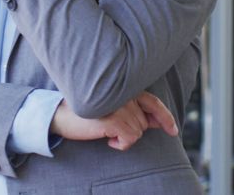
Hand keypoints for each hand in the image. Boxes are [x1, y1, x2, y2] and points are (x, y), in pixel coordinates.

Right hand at [49, 91, 178, 150]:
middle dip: (132, 130)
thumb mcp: (113, 107)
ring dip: (124, 138)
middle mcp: (125, 95)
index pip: (153, 102)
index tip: (173, 130)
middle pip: (144, 122)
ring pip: (137, 132)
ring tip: (107, 132)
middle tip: (112, 128)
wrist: (60, 115)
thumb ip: (134, 110)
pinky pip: (130, 139)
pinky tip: (107, 139)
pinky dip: (120, 144)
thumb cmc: (86, 112)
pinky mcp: (114, 119)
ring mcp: (120, 106)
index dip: (166, 117)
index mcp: (126, 88)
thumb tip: (158, 122)